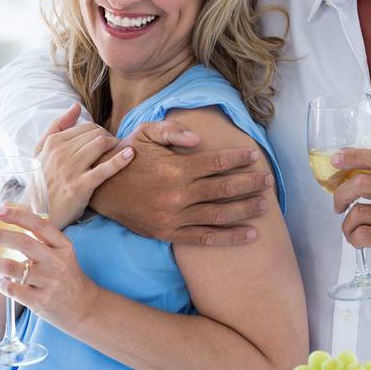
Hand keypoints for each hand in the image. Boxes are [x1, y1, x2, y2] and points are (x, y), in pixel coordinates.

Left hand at [0, 205, 99, 332]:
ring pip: (13, 268)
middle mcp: (57, 262)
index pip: (39, 224)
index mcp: (63, 246)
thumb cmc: (67, 277)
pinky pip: (12, 289)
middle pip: (24, 243)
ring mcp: (48, 282)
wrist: (84, 307)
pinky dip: (1, 283)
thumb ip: (42, 239)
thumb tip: (10, 219)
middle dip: (0, 237)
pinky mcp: (40, 301)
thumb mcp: (62, 254)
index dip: (17, 215)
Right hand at [33, 104, 134, 227]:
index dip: (100, 131)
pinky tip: (130, 154)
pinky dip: (120, 160)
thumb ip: (58, 126)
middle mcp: (60, 153)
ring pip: (101, 144)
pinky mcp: (80, 187)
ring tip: (121, 151)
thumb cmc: (42, 181)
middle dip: (109, 137)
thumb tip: (76, 106)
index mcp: (53, 142)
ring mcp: (70, 170)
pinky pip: (104, 169)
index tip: (105, 140)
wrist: (38, 214)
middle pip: (96, 133)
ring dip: (116, 145)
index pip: (87, 126)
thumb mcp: (41, 151)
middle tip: (115, 147)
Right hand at [89, 117, 273, 245]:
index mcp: (177, 168)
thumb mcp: (146, 132)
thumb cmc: (128, 155)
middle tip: (269, 181)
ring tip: (265, 205)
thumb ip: (173, 130)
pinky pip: (205, 238)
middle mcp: (179, 194)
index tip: (255, 157)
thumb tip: (199, 139)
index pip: (217, 163)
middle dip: (250, 184)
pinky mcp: (170, 234)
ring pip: (219, 215)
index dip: (239, 159)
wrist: (101, 189)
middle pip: (224, 189)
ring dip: (246, 210)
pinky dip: (230, 237)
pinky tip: (249, 235)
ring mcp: (176, 217)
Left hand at [331, 147, 370, 301]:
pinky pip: (363, 235)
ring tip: (352, 231)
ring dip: (347, 224)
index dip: (355, 155)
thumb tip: (350, 178)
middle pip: (362, 183)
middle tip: (338, 205)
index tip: (335, 159)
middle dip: (341, 193)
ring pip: (358, 212)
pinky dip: (353, 238)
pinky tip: (358, 241)